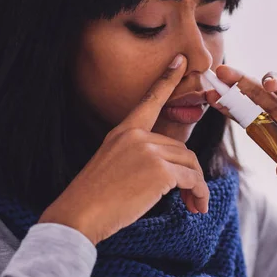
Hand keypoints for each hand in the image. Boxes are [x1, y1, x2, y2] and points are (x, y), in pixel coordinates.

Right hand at [39, 55, 209, 244]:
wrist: (78, 215)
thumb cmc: (94, 198)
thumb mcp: (113, 164)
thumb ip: (138, 156)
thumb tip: (170, 168)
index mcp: (123, 131)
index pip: (150, 100)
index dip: (167, 80)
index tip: (181, 61)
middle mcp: (137, 136)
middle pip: (181, 148)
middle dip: (190, 174)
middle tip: (193, 198)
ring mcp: (148, 151)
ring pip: (190, 164)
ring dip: (197, 186)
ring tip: (195, 205)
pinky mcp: (159, 170)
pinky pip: (191, 179)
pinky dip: (198, 193)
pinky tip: (194, 206)